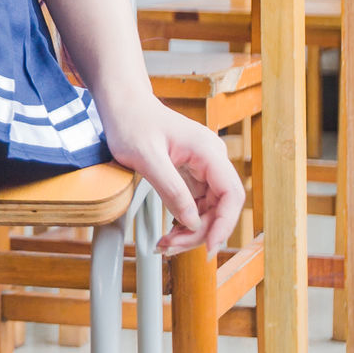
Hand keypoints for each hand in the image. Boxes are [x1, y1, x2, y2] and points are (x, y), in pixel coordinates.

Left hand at [98, 90, 245, 257]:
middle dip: (200, 232)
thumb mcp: (146, 158)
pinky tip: (169, 231)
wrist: (122, 104)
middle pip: (220, 206)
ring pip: (209, 209)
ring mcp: (202, 166)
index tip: (209, 248)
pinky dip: (184, 220)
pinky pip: (196, 203)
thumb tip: (191, 221)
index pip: (231, 194)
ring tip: (165, 243)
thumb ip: (171, 190)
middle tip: (170, 247)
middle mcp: (211, 158)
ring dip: (191, 230)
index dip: (224, 225)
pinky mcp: (191, 173)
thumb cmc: (131, 121)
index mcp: (207, 150)